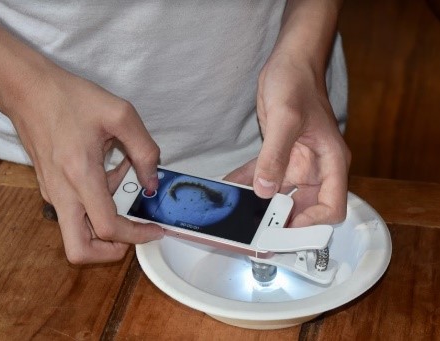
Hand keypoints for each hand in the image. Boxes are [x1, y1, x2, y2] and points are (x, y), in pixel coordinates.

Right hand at [10, 68, 163, 263]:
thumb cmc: (70, 98)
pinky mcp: (48, 187)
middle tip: (134, 233)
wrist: (27, 90)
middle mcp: (62, 193)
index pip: (108, 227)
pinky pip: (73, 211)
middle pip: (80, 250)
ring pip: (76, 232)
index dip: (137, 236)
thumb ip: (144, 149)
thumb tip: (151, 182)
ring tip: (119, 178)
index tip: (155, 230)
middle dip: (110, 252)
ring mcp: (51, 193)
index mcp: (80, 176)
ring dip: (104, 221)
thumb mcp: (119, 114)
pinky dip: (94, 204)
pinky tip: (105, 170)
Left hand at [224, 55, 350, 226]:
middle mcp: (316, 168)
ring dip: (259, 205)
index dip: (312, 223)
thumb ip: (275, 156)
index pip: (332, 206)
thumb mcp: (286, 119)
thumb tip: (264, 190)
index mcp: (330, 162)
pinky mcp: (278, 157)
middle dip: (281, 221)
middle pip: (304, 209)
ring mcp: (297, 164)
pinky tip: (229, 189)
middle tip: (255, 231)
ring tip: (237, 215)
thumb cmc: (298, 83)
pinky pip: (262, 177)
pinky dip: (247, 185)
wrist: (289, 64)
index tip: (285, 228)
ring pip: (279, 196)